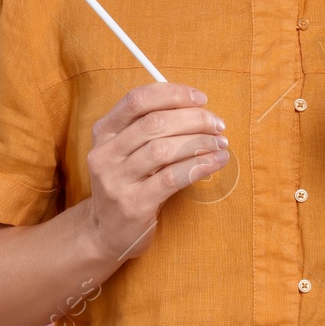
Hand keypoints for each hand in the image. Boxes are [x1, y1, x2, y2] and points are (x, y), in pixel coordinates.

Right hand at [84, 83, 228, 263]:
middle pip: (154, 123)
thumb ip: (149, 126)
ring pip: (163, 149)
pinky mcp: (133, 204)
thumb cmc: (127, 183)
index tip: (201, 99)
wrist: (105, 231)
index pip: (137, 100)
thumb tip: (196, 107)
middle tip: (218, 125)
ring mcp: (116, 180)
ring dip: (199, 142)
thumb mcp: (126, 150)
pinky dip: (198, 166)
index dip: (172, 94)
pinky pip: (171, 178)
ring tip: (220, 144)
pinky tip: (216, 162)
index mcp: (104, 131)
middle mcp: (105, 153)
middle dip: (193, 119)